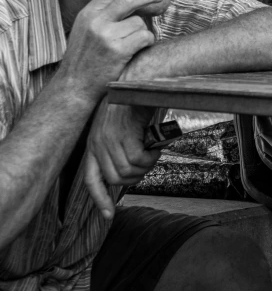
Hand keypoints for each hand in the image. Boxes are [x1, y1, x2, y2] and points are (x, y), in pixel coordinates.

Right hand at [57, 0, 164, 103]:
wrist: (74, 86)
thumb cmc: (85, 57)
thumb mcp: (86, 28)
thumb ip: (104, 12)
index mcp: (88, 14)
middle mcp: (96, 22)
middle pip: (129, 0)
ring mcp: (106, 36)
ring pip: (139, 22)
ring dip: (142, 30)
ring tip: (133, 42)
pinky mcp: (118, 51)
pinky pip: (144, 37)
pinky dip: (146, 41)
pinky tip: (138, 49)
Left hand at [85, 97, 159, 218]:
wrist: (139, 80)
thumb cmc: (134, 102)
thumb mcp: (119, 126)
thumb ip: (118, 148)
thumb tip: (128, 171)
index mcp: (94, 143)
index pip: (91, 179)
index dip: (99, 199)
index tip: (109, 215)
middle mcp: (98, 143)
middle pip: (116, 179)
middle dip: (136, 177)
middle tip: (149, 162)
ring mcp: (109, 139)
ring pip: (129, 171)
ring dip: (146, 165)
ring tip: (154, 151)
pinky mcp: (123, 135)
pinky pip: (139, 159)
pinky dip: (151, 156)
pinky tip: (156, 145)